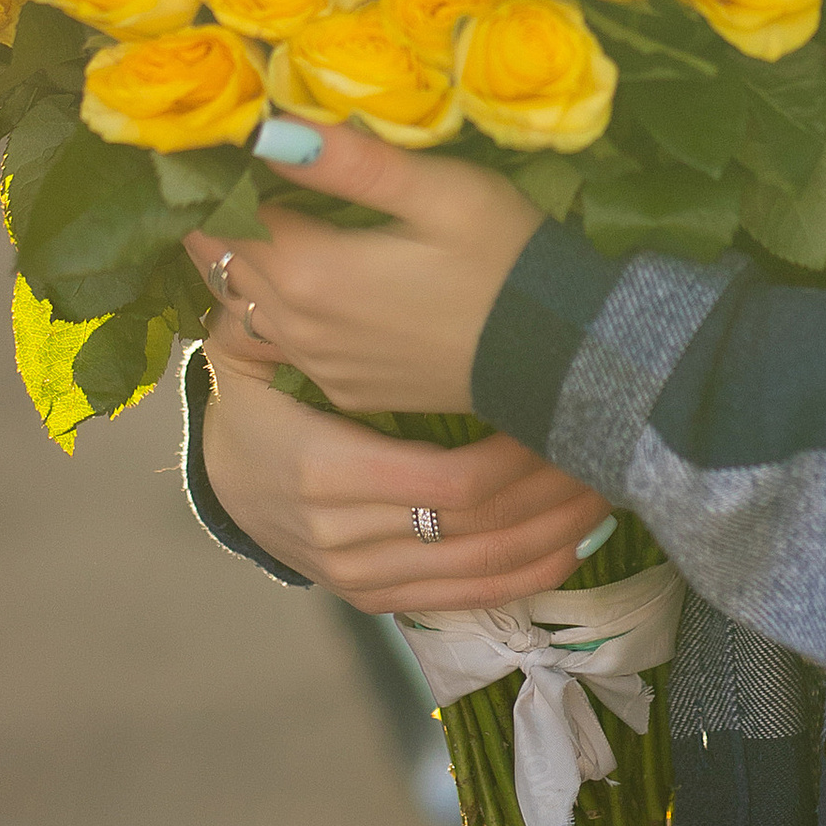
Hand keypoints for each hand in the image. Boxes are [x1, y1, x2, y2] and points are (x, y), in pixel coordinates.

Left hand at [183, 117, 546, 416]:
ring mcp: (320, 367)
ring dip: (242, 263)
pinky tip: (300, 278)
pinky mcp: (344, 390)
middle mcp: (300, 327)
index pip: (225, 218)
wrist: (555, 356)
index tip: (220, 144)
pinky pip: (281, 345)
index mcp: (313, 272)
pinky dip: (273, 307)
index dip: (216, 179)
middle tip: (228, 172)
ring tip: (260, 217)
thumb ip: (350, 162)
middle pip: (224, 264)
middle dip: (218, 218)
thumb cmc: (504, 258)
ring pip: (245, 306)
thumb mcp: (439, 191)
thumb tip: (269, 127)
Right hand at [197, 325, 611, 613]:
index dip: (520, 458)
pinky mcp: (377, 600)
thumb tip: (285, 225)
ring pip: (480, 569)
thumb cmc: (255, 395)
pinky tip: (572, 547)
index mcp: (323, 471)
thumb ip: (282, 300)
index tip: (561, 415)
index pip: (449, 481)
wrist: (219, 477)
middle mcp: (342, 538)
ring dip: (553, 535)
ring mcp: (360, 579)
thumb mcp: (254, 345)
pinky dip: (525, 576)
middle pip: (476, 526)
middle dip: (552, 494)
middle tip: (606, 452)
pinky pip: (464, 599)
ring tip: (605, 492)